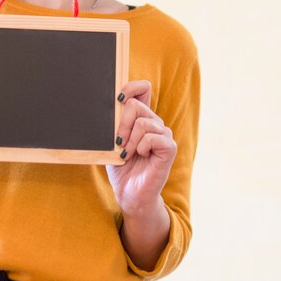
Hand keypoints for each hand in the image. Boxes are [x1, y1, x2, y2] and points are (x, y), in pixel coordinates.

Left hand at [106, 80, 175, 214]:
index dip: (130, 87)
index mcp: (142, 117)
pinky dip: (140, 147)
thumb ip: (114, 122)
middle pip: (136, 105)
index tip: (118, 100)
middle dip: (121, 124)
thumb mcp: (111, 140)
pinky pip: (152, 137)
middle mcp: (154, 122)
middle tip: (118, 142)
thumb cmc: (120, 166)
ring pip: (143, 122)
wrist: (129, 193)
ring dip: (129, 140)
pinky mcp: (169, 148)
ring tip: (127, 153)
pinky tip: (140, 156)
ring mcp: (164, 134)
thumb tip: (110, 104)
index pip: (143, 88)